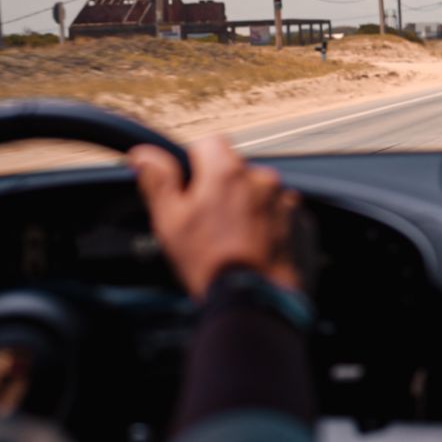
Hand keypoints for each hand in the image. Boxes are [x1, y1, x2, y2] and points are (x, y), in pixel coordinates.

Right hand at [128, 136, 300, 298]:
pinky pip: (274, 208)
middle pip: (233, 168)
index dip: (194, 162)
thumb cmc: (210, 261)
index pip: (209, 142)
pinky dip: (263, 219)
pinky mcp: (297, 218)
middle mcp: (260, 178)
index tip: (188, 186)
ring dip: (242, 203)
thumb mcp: (170, 220)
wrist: (253, 298)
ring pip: (254, 189)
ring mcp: (283, 198)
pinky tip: (249, 243)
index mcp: (227, 172)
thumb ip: (158, 180)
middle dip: (218, 186)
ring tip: (228, 237)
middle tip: (204, 219)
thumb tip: (144, 153)